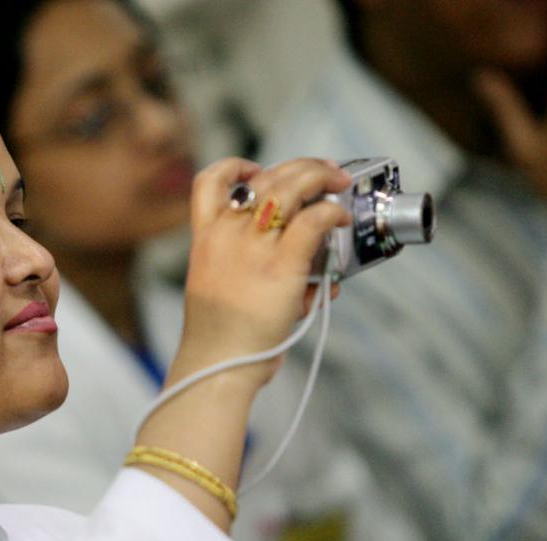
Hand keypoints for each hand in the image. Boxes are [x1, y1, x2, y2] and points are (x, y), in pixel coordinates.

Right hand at [131, 157, 347, 532]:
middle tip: (325, 175)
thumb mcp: (219, 292)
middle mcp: (227, 235)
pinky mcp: (282, 266)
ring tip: (340, 186)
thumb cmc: (222, 341)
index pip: (211, 182)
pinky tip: (341, 221)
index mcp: (205, 239)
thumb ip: (251, 273)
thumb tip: (311, 280)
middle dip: (300, 168)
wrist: (218, 367)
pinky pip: (314, 221)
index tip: (258, 171)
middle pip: (265, 177)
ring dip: (321, 177)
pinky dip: (332, 214)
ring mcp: (254, 248)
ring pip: (291, 187)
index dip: (237, 167)